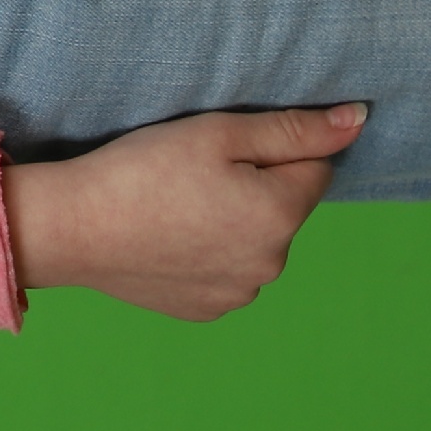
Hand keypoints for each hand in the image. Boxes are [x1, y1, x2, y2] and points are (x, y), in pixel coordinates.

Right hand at [2, 104, 366, 320]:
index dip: (272, 149)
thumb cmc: (142, 170)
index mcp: (281, 216)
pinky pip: (226, 273)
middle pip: (284, 209)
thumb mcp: (218, 133)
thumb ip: (294, 129)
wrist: (72, 228)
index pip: (314, 168)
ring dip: (233, 224)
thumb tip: (358, 120)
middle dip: (255, 188)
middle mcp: (272, 264)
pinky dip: (207, 254)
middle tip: (193, 174)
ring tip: (175, 207)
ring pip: (255, 243)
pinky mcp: (206, 310)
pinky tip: (168, 238)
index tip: (222, 148)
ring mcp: (239, 294)